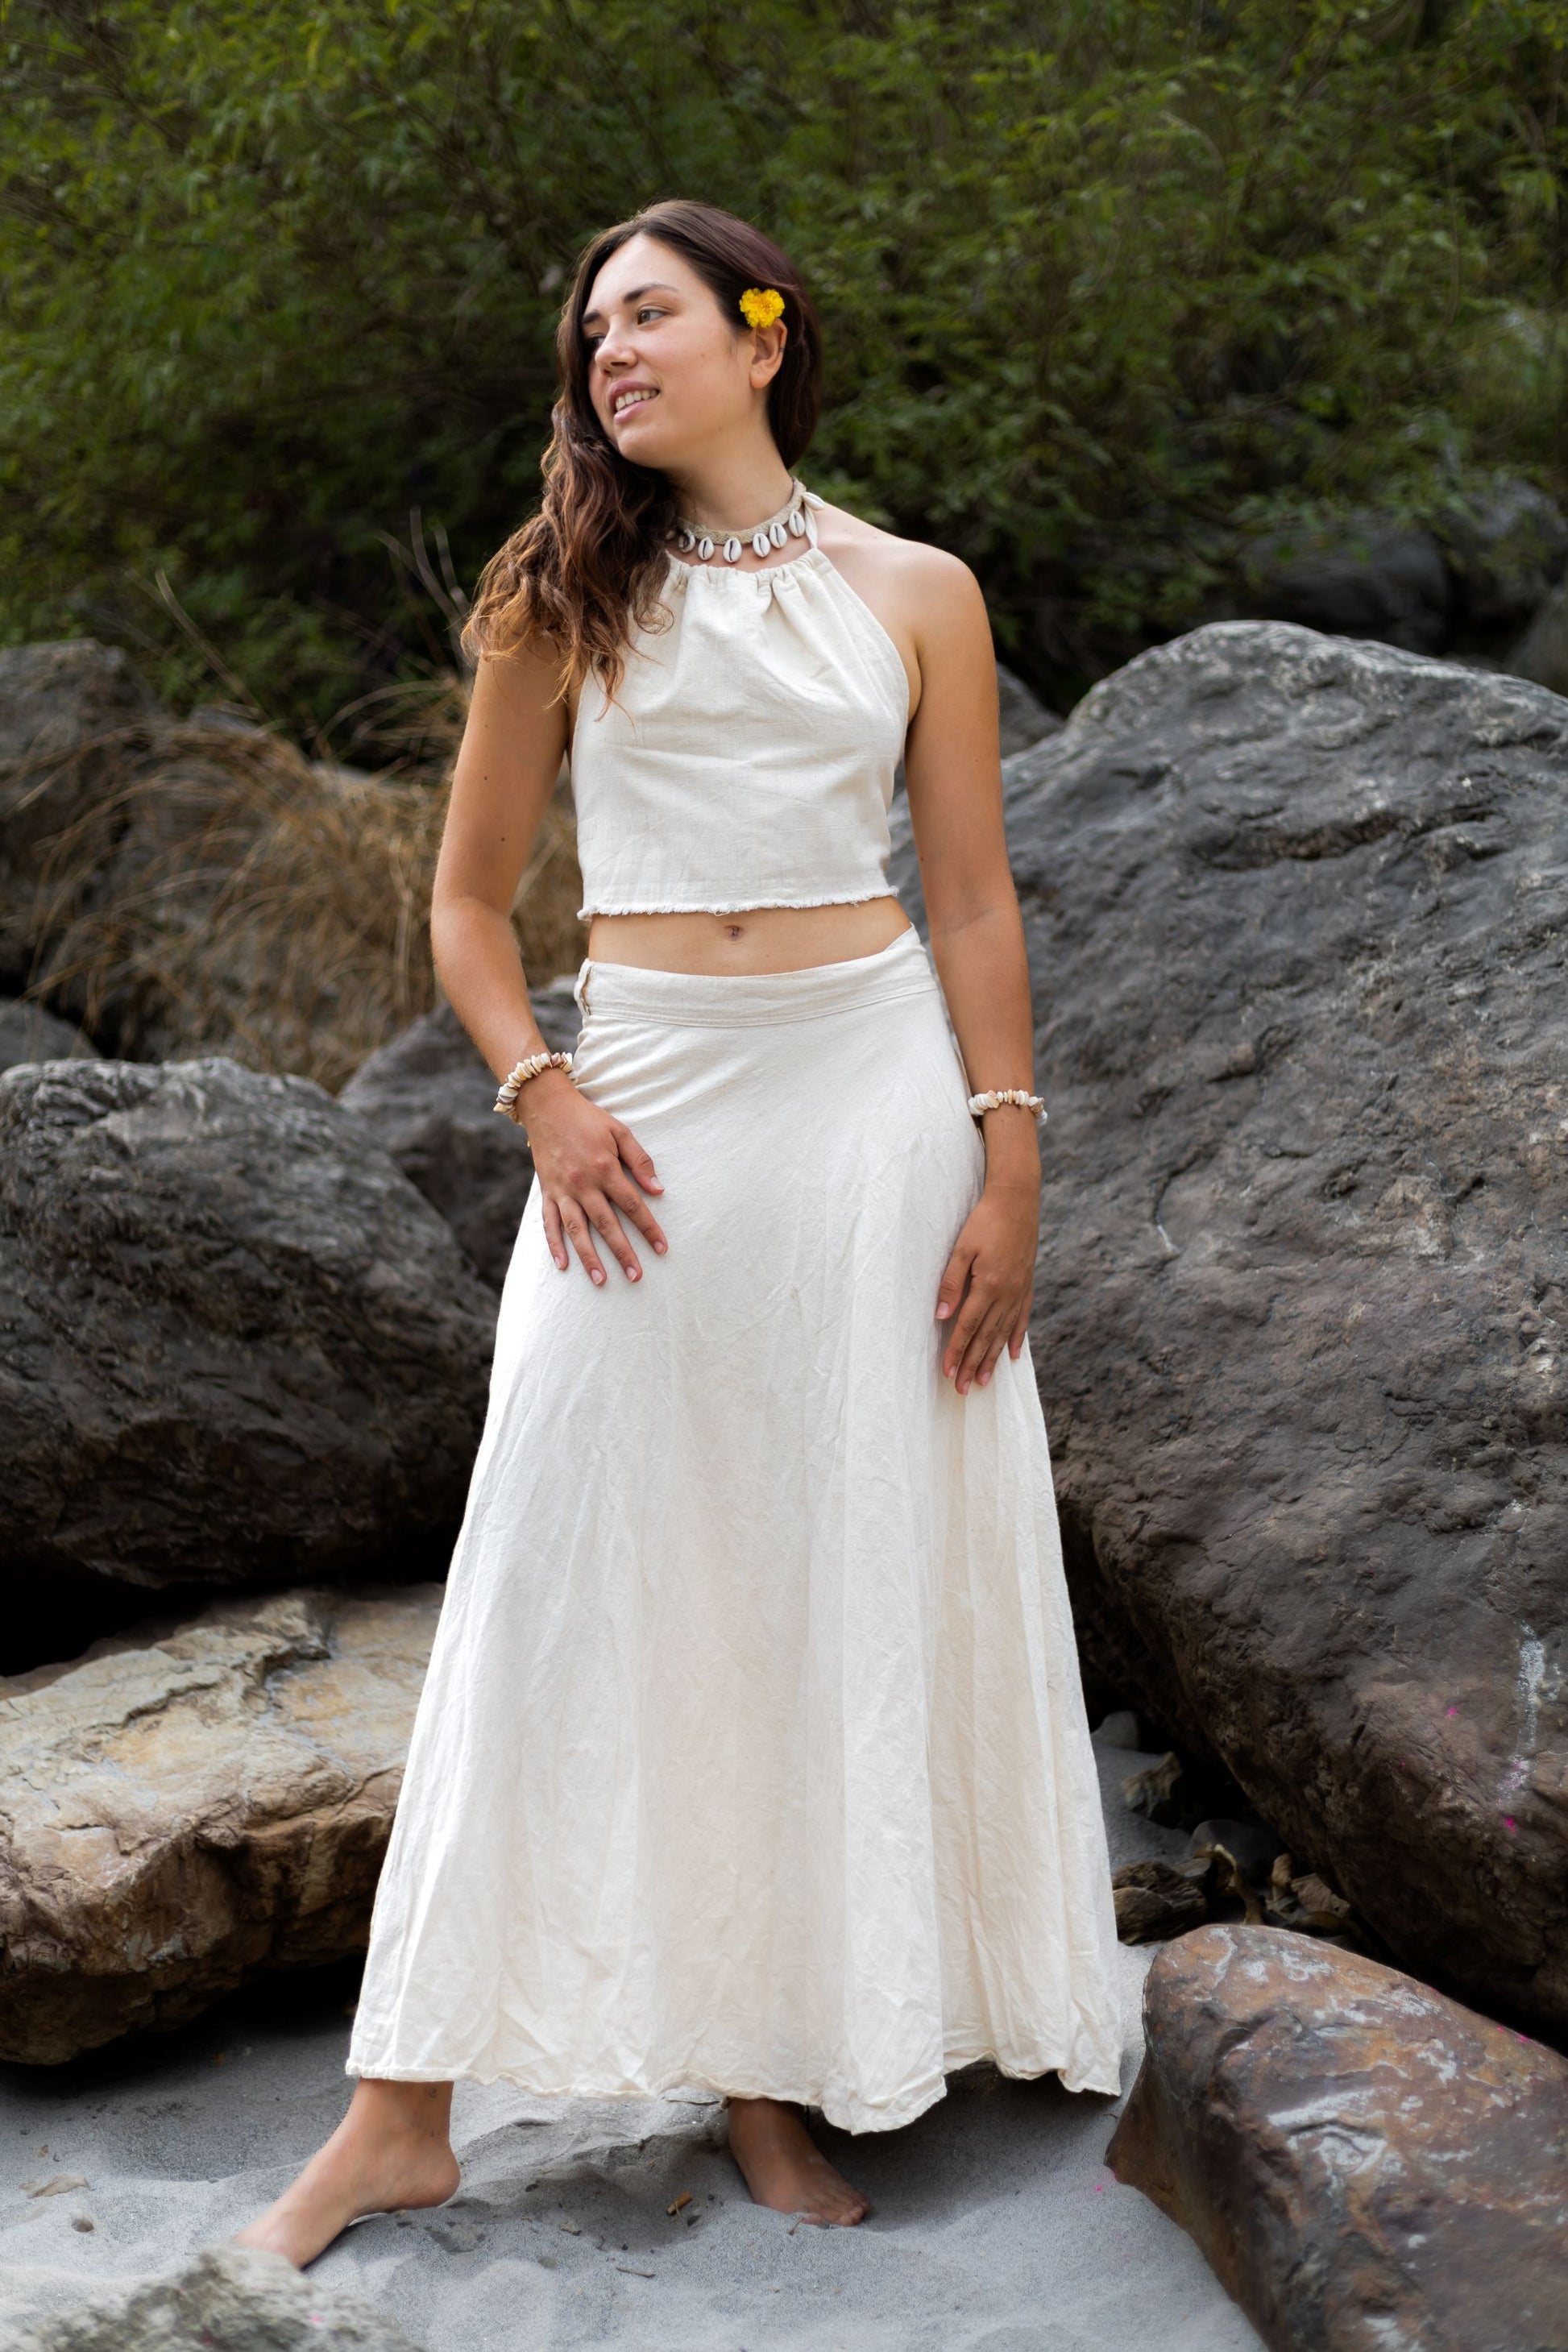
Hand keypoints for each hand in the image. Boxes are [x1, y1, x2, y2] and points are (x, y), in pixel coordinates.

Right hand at [518, 1070, 666, 1283]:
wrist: (546, 1106)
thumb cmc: (588, 1119)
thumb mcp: (619, 1131)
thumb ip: (640, 1161)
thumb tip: (658, 1190)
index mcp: (604, 1168)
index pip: (632, 1204)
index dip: (648, 1227)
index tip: (662, 1248)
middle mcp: (582, 1183)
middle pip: (606, 1224)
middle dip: (622, 1252)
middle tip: (636, 1276)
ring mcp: (561, 1190)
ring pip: (577, 1230)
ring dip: (589, 1257)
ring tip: (601, 1280)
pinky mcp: (546, 1191)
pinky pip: (549, 1223)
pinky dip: (554, 1244)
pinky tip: (563, 1265)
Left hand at [934, 1174, 1037, 1392]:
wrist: (1018, 1200)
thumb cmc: (984, 1221)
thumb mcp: (961, 1248)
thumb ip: (951, 1282)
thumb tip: (941, 1315)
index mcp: (988, 1285)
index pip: (968, 1327)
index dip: (957, 1351)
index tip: (948, 1373)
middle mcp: (1006, 1293)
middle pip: (986, 1337)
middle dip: (973, 1364)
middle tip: (963, 1389)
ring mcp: (1019, 1290)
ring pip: (1003, 1333)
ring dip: (992, 1359)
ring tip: (984, 1382)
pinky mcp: (1026, 1284)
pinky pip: (1021, 1318)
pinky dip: (1015, 1338)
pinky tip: (1011, 1355)